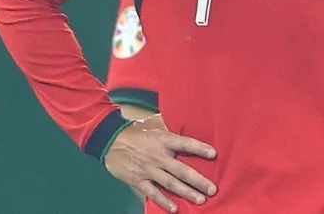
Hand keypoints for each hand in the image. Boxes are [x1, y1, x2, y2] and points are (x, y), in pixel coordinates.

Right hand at [103, 114, 217, 212]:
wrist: (109, 140)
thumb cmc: (135, 131)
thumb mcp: (153, 123)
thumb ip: (169, 124)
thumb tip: (186, 119)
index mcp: (163, 140)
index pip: (185, 143)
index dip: (199, 148)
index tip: (213, 154)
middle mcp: (158, 156)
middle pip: (182, 170)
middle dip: (198, 180)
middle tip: (212, 189)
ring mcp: (148, 169)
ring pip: (171, 183)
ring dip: (186, 192)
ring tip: (200, 200)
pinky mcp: (138, 180)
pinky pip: (153, 193)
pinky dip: (164, 201)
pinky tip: (175, 208)